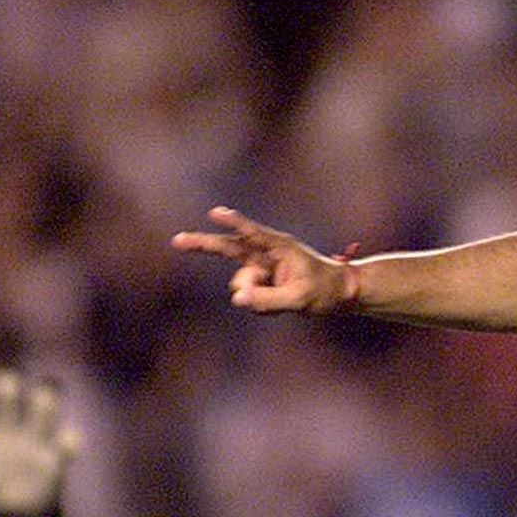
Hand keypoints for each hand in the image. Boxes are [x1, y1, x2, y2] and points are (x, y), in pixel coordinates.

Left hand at [0, 365, 77, 516]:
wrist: (19, 515)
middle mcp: (14, 427)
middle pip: (14, 395)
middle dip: (8, 386)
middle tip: (4, 385)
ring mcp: (37, 443)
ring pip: (45, 412)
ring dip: (44, 401)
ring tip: (43, 394)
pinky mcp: (55, 464)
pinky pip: (66, 449)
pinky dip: (69, 442)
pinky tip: (68, 438)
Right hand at [169, 206, 356, 313]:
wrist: (338, 294)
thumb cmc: (325, 290)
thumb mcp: (301, 298)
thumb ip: (269, 299)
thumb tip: (238, 298)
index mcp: (280, 247)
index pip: (253, 233)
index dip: (234, 223)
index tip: (214, 213)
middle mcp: (266, 253)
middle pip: (229, 247)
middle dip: (203, 244)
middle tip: (177, 240)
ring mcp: (261, 267)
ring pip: (241, 284)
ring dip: (254, 296)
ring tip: (283, 298)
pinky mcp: (259, 281)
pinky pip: (248, 296)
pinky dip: (259, 304)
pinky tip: (279, 302)